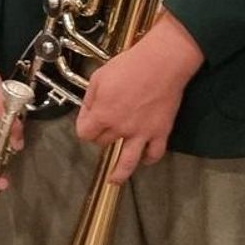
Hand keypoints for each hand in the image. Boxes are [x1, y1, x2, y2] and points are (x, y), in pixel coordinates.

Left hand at [76, 13, 203, 181]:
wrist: (161, 64)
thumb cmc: (128, 65)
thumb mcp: (99, 77)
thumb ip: (90, 98)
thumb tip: (89, 112)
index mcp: (103, 114)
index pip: (85, 133)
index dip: (84, 126)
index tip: (88, 119)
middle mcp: (121, 128)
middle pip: (104, 142)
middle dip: (102, 136)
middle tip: (105, 128)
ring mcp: (142, 133)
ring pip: (128, 162)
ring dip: (120, 173)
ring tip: (115, 180)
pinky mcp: (160, 132)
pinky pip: (154, 153)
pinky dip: (149, 159)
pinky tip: (144, 159)